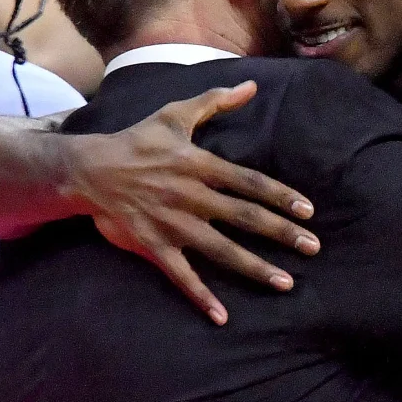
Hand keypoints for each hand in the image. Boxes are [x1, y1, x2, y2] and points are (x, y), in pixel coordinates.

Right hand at [65, 82, 320, 324]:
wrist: (88, 170)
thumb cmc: (136, 141)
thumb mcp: (175, 115)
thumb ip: (215, 101)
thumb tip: (251, 85)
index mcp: (199, 165)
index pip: (251, 183)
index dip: (282, 197)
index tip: (309, 211)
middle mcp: (191, 196)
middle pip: (245, 218)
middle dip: (282, 234)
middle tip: (313, 248)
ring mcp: (173, 223)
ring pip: (221, 249)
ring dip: (255, 268)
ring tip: (286, 283)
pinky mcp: (154, 245)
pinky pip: (182, 275)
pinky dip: (201, 296)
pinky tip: (222, 316)